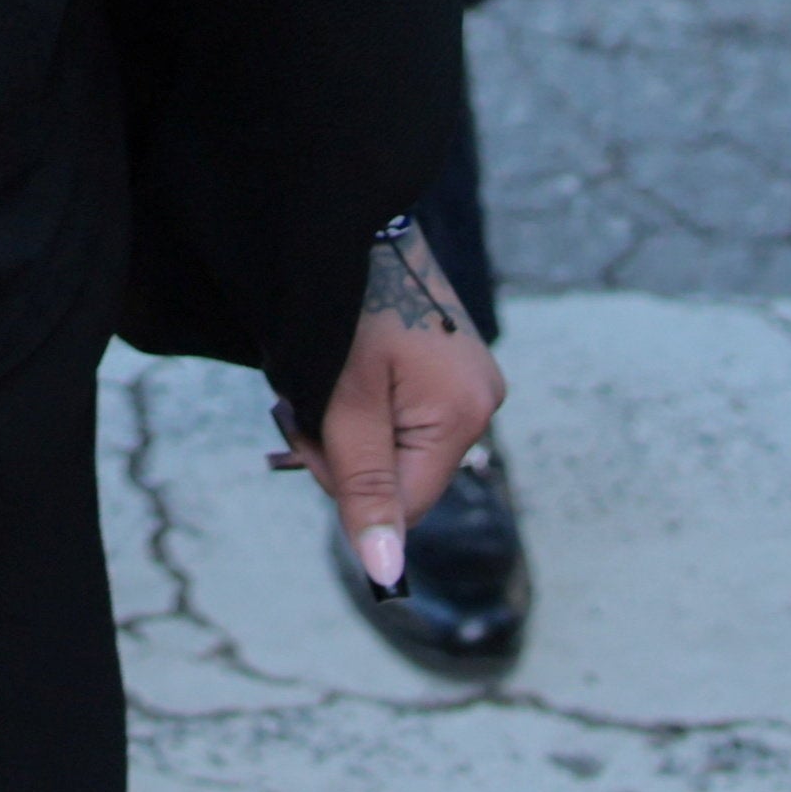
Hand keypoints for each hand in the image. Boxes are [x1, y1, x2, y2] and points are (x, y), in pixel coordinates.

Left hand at [302, 220, 503, 589]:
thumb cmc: (344, 309)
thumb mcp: (342, 405)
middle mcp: (483, 399)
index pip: (404, 503)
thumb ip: (364, 489)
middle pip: (401, 475)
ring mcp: (471, 380)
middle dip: (344, 452)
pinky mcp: (451, 365)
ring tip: (325, 377)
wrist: (345, 219)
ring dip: (349, 428)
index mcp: (466, 413)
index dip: (345, 484)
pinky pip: (403, 415)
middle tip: (307, 398)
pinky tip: (347, 371)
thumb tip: (385, 573)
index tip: (307, 431)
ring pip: (396, 446)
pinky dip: (364, 406)